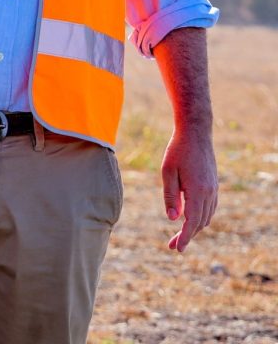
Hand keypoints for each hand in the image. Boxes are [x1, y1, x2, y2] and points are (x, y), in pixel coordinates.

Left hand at [161, 125, 218, 251]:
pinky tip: (190, 218)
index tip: (177, 249)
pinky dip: (201, 217)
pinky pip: (210, 208)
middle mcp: (209, 193)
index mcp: (197, 191)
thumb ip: (170, 196)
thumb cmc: (177, 149)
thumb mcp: (167, 171)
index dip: (185, 238)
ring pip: (206, 217)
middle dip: (187, 236)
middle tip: (172, 246)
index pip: (192, 222)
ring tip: (179, 234)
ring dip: (194, 227)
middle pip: (200, 223)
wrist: (196, 132)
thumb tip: (173, 219)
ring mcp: (214, 189)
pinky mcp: (214, 185)